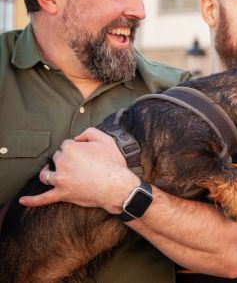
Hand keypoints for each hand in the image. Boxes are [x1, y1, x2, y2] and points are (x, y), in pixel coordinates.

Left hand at [20, 127, 138, 213]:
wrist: (117, 186)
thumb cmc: (113, 164)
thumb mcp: (106, 140)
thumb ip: (90, 132)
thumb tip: (78, 137)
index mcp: (71, 148)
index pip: (67, 145)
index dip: (77, 148)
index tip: (86, 153)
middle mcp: (62, 162)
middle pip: (57, 158)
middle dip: (65, 160)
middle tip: (80, 165)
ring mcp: (60, 179)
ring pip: (47, 174)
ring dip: (49, 172)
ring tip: (52, 173)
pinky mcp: (62, 194)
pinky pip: (44, 198)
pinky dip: (32, 200)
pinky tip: (23, 200)